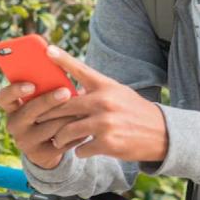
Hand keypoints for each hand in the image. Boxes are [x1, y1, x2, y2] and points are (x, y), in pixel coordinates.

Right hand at [0, 82, 76, 169]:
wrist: (48, 144)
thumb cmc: (47, 111)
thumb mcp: (41, 99)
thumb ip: (45, 86)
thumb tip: (61, 68)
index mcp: (11, 107)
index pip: (3, 97)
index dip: (14, 91)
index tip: (31, 85)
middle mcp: (13, 125)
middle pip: (29, 111)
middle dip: (49, 100)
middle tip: (66, 92)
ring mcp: (24, 141)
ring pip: (49, 126)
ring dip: (67, 116)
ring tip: (82, 109)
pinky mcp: (39, 155)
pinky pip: (60, 141)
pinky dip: (74, 132)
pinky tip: (84, 125)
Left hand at [37, 45, 167, 161]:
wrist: (161, 133)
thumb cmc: (134, 111)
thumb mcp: (118, 93)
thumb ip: (96, 91)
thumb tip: (70, 92)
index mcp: (106, 86)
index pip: (81, 69)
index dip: (63, 58)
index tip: (47, 50)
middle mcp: (104, 102)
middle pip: (64, 106)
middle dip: (47, 114)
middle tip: (38, 118)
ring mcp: (105, 123)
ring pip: (67, 131)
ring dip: (60, 137)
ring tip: (58, 139)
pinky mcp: (107, 143)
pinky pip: (81, 148)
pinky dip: (79, 150)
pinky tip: (82, 149)